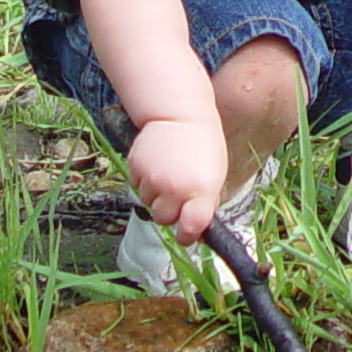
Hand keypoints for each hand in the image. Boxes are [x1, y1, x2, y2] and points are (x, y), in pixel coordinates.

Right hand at [126, 118, 228, 241]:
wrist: (181, 115)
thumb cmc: (203, 147)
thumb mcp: (215, 176)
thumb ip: (205, 204)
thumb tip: (194, 232)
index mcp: (202, 190)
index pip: (191, 228)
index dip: (186, 236)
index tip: (185, 235)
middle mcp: (176, 187)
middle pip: (163, 219)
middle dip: (169, 212)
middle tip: (176, 194)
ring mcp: (154, 177)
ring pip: (147, 203)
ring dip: (155, 194)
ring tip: (167, 172)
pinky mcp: (137, 167)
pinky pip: (136, 186)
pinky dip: (143, 180)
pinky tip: (156, 164)